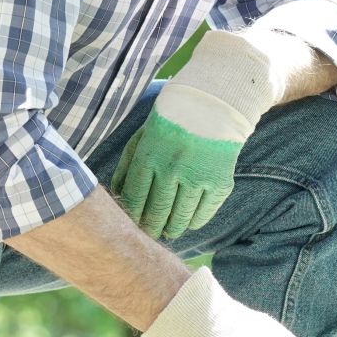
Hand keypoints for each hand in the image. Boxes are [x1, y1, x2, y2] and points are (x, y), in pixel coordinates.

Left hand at [113, 31, 276, 239]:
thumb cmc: (172, 119)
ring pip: (180, 217)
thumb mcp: (143, 135)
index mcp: (150, 156)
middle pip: (156, 212)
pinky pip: (204, 213)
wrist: (216, 103)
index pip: (134, 197)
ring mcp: (197, 177)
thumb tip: (117, 195)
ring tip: (169, 231)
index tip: (131, 225)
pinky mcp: (219, 182)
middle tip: (150, 233)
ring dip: (173, 228)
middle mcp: (172, 169)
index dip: (131, 216)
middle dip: (151, 228)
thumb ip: (127, 165)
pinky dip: (195, 222)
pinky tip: (190, 222)